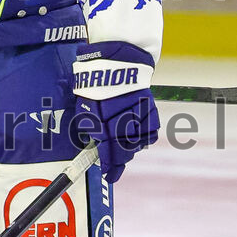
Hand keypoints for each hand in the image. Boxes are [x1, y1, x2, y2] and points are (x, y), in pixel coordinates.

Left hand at [71, 41, 158, 181]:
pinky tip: (135, 136)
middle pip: (124, 151)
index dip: (110, 166)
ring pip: (137, 144)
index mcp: (103, 121)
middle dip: (118, 159)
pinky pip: (149, 133)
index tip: (108, 175)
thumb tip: (96, 143)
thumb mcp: (84, 105)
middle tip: (113, 163)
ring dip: (129, 148)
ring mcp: (139, 117)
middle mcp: (123, 121)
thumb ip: (90, 126)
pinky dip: (142, 138)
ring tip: (122, 146)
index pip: (109, 152)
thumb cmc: (95, 81)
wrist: (118, 60)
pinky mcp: (151, 111)